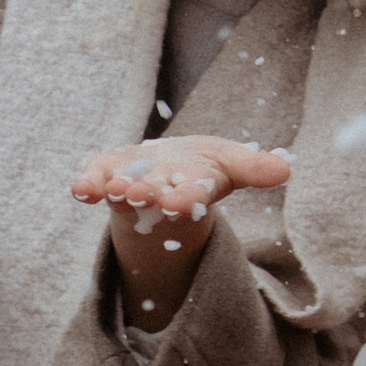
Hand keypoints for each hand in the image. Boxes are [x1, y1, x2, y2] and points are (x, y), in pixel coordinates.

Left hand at [74, 131, 292, 331]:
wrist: (161, 170)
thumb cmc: (199, 167)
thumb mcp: (229, 163)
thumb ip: (253, 168)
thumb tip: (286, 169)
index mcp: (189, 192)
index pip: (189, 198)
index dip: (185, 200)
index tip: (179, 203)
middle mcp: (157, 194)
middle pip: (154, 198)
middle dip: (149, 196)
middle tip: (142, 194)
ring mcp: (128, 188)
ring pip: (122, 193)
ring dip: (118, 191)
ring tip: (115, 188)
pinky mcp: (105, 176)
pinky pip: (93, 183)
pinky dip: (87, 186)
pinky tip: (79, 188)